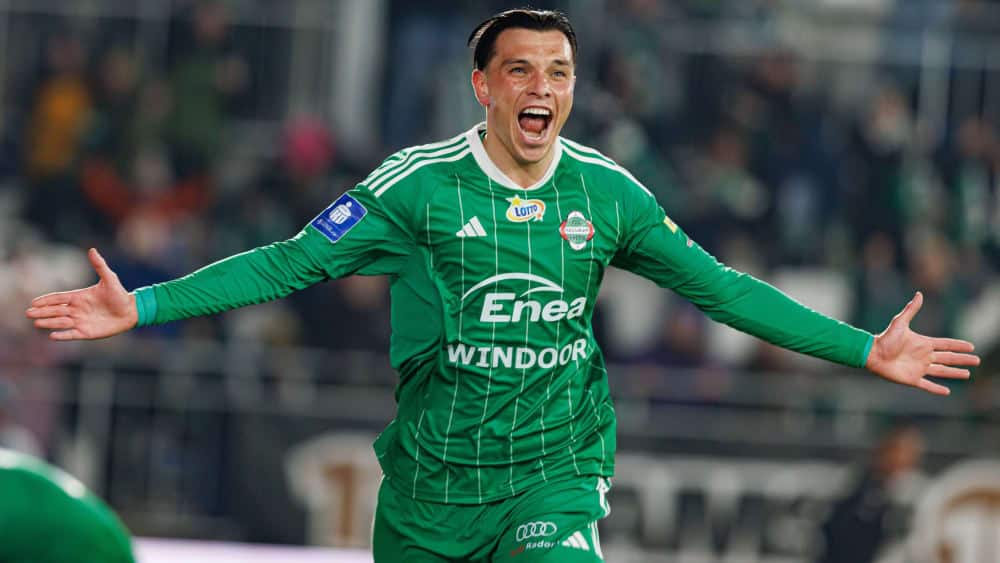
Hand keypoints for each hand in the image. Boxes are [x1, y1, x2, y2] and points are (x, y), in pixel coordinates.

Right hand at [25, 248, 137, 340]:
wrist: (131, 311)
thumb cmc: (120, 295)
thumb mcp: (110, 279)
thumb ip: (99, 265)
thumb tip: (92, 250)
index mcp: (79, 296)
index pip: (59, 298)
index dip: (46, 300)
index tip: (33, 302)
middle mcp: (77, 309)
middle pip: (56, 310)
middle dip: (42, 312)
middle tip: (28, 313)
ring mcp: (81, 321)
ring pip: (61, 322)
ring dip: (49, 323)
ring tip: (37, 323)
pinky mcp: (87, 332)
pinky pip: (72, 334)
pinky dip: (63, 335)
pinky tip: (52, 336)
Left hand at [865, 291, 979, 395]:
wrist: (872, 354)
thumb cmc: (885, 338)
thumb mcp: (900, 323)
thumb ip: (911, 310)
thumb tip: (919, 294)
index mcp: (924, 344)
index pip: (946, 345)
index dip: (958, 345)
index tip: (971, 346)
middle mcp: (924, 356)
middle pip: (948, 358)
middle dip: (962, 360)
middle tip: (976, 360)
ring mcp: (919, 368)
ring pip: (942, 372)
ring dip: (954, 373)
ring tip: (967, 374)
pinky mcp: (912, 379)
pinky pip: (928, 385)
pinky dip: (937, 389)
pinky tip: (947, 392)